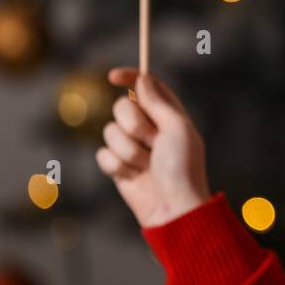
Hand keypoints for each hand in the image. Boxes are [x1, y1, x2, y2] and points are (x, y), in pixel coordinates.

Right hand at [95, 68, 212, 228]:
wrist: (173, 208)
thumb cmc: (182, 167)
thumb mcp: (176, 128)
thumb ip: (157, 101)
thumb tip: (142, 78)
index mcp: (168, 115)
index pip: (146, 86)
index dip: (130, 77)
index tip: (113, 76)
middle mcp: (149, 127)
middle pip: (122, 106)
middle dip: (134, 124)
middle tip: (153, 141)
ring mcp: (132, 146)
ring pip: (109, 131)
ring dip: (129, 150)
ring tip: (146, 166)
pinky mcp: (118, 165)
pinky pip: (102, 154)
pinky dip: (117, 166)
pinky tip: (133, 177)